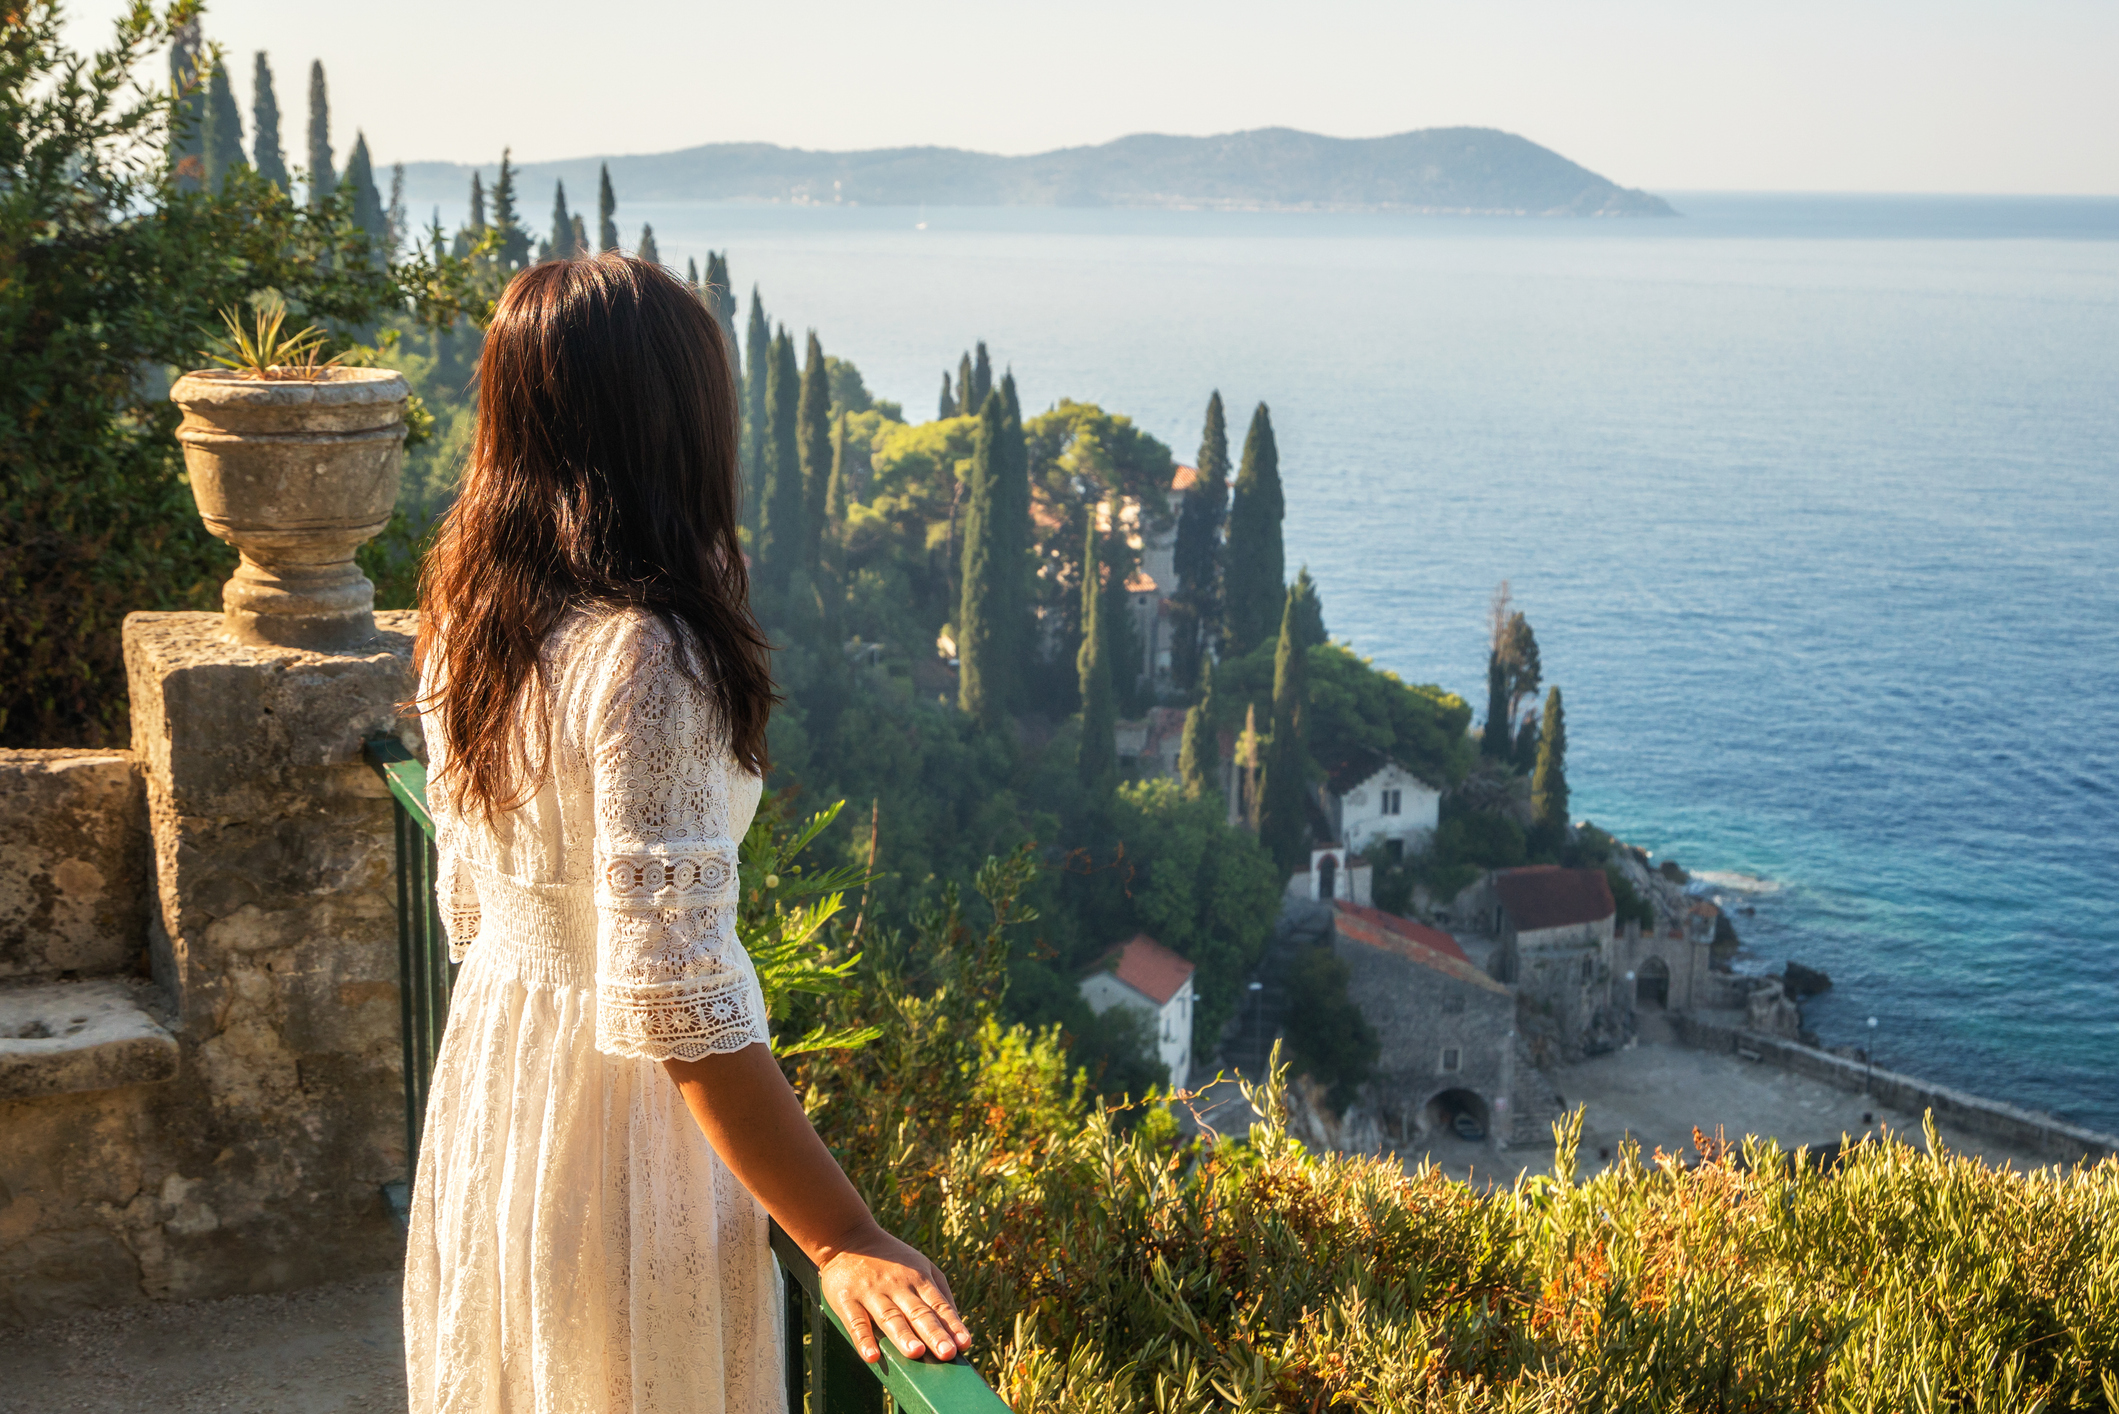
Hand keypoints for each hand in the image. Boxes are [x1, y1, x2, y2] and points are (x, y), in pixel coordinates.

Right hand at [816, 1223, 971, 1364]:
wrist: (848, 1238)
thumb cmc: (891, 1259)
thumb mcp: (921, 1266)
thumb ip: (940, 1293)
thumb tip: (957, 1326)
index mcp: (918, 1278)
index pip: (939, 1305)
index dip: (952, 1324)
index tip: (964, 1344)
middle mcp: (897, 1286)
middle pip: (918, 1313)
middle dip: (933, 1333)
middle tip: (947, 1353)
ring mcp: (871, 1292)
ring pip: (890, 1317)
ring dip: (903, 1335)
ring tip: (916, 1352)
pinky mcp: (846, 1300)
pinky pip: (856, 1322)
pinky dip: (863, 1339)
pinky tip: (871, 1357)